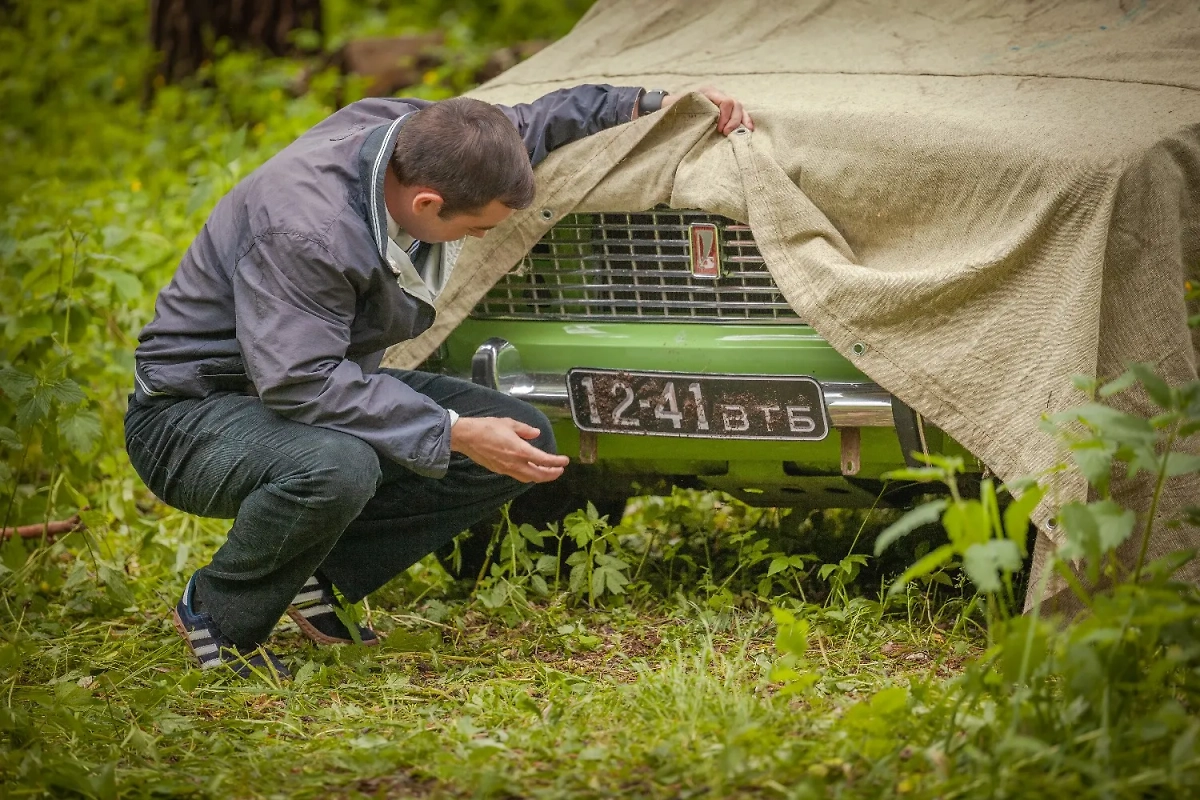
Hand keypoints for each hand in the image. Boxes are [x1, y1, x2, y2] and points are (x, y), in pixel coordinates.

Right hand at [450, 416, 568, 482]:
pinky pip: (517, 476)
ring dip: (540, 477)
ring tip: (547, 472)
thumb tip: (536, 434)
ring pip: (527, 478)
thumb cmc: (488, 427)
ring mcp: (506, 469)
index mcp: (520, 450)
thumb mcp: (510, 424)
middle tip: (559, 471)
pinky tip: (529, 470)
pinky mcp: (499, 470)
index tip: (565, 461)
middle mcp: (515, 463)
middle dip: (551, 474)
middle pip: (538, 475)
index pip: (544, 460)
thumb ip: (525, 430)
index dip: (556, 462)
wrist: (467, 437)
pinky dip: (527, 475)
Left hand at [662, 86, 754, 135]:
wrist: (670, 105)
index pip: (726, 102)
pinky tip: (749, 129)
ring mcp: (722, 101)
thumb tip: (707, 121)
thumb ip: (694, 112)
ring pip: (739, 108)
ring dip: (742, 121)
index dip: (726, 117)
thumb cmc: (674, 108)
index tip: (720, 130)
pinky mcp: (723, 109)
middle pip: (736, 104)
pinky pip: (738, 113)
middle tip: (726, 133)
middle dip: (734, 120)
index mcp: (709, 92)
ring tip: (745, 132)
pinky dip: (744, 120)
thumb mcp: (680, 108)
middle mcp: (718, 95)